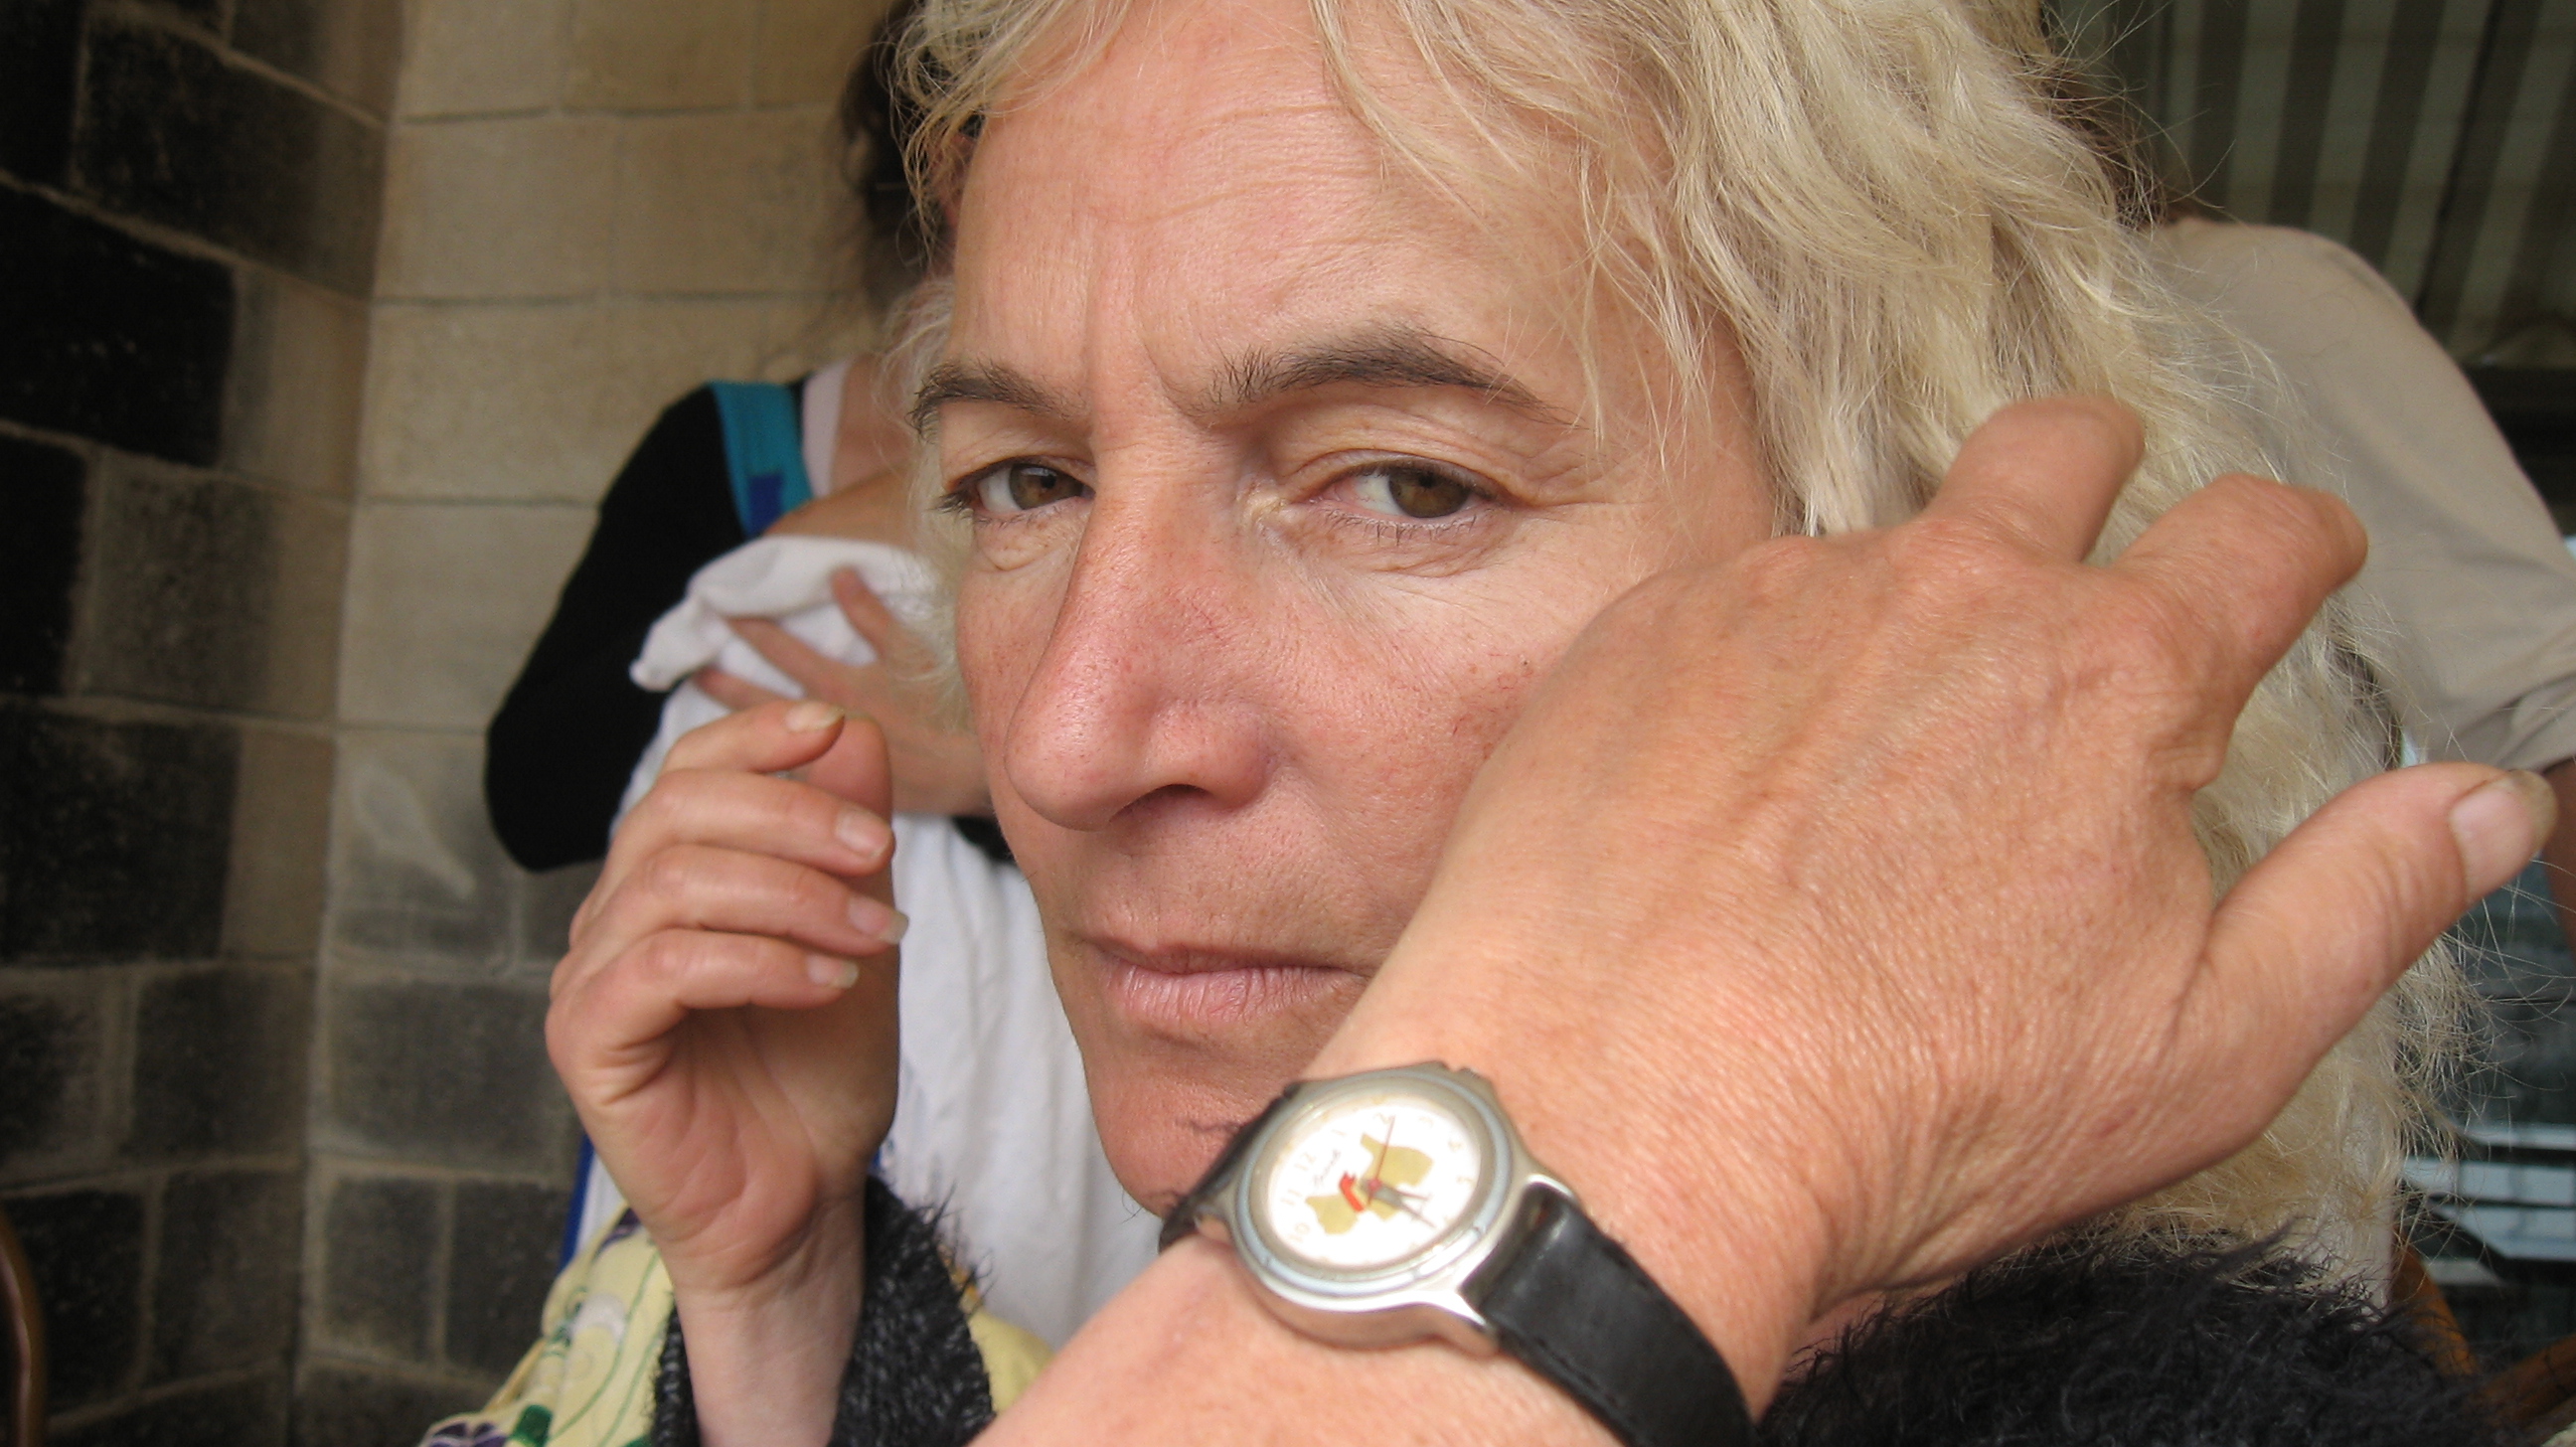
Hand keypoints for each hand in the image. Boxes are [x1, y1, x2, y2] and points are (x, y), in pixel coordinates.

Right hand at [546, 699, 906, 1444]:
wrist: (800, 1200)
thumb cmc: (817, 1074)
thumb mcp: (854, 935)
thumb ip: (846, 842)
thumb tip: (853, 731)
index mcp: (664, 877)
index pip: (686, 771)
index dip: (755, 737)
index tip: (836, 729)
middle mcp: (611, 916)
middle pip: (673, 810)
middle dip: (790, 815)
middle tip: (877, 851)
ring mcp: (588, 979)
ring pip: (671, 882)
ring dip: (791, 895)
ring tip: (874, 933)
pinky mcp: (587, 1042)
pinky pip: (662, 968)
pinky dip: (758, 961)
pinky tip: (827, 983)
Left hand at [698, 568, 991, 815]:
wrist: (979, 776)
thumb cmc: (949, 711)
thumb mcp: (912, 654)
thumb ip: (870, 617)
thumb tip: (837, 575)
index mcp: (836, 690)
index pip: (780, 654)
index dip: (749, 633)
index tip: (717, 615)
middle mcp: (822, 729)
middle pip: (761, 700)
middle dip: (726, 682)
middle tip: (693, 666)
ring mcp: (829, 766)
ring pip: (769, 745)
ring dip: (740, 723)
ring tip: (709, 706)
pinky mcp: (845, 798)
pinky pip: (795, 786)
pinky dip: (768, 777)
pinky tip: (746, 776)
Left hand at [1312, 397, 2553, 1399]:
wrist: (1622, 1110)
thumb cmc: (1903, 1099)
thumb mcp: (2206, 1044)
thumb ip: (2365, 901)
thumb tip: (2488, 807)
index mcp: (2112, 674)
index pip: (2259, 537)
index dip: (2299, 540)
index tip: (2297, 558)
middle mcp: (1945, 592)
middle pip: (2057, 446)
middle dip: (2101, 468)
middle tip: (2098, 521)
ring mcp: (1779, 596)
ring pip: (1877, 534)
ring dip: (1904, 597)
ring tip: (1874, 729)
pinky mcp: (1642, 631)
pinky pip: (1727, 598)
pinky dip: (1757, 659)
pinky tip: (1735, 772)